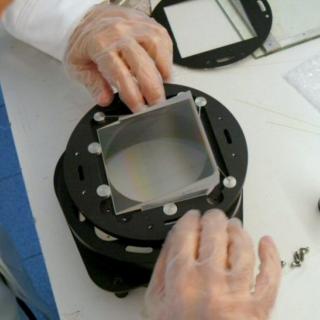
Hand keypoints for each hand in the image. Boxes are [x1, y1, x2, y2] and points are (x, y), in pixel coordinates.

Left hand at [64, 3, 172, 112]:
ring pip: (157, 48)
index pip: (121, 74)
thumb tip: (105, 100)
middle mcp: (119, 32)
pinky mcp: (147, 23)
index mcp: (100, 45)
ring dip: (163, 71)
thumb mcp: (77, 66)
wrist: (86, 18)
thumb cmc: (84, 41)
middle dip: (153, 89)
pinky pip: (163, 40)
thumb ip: (92, 84)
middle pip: (143, 63)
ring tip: (163, 87)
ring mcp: (135, 25)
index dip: (133, 95)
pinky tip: (162, 70)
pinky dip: (166, 57)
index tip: (139, 109)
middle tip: (157, 104)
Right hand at [144, 210, 281, 319]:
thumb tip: (171, 241)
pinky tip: (265, 243)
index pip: (185, 234)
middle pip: (214, 232)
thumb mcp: (156, 304)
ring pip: (241, 246)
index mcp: (181, 280)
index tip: (191, 216)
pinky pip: (270, 274)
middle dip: (213, 218)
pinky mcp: (258, 307)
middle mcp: (209, 282)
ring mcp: (236, 293)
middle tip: (213, 217)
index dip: (189, 219)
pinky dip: (271, 254)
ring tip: (234, 225)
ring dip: (238, 230)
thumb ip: (160, 269)